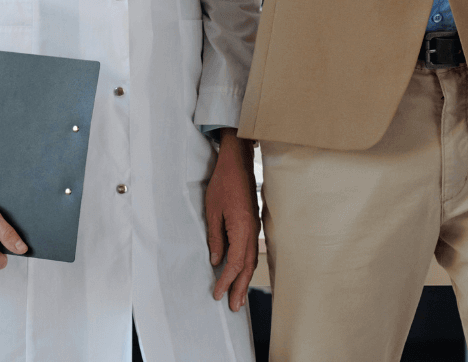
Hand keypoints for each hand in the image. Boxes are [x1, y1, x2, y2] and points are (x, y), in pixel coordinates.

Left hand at [204, 130, 259, 311]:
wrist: (238, 161)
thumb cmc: (223, 183)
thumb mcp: (212, 211)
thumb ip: (215, 237)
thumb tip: (217, 260)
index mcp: (241, 228)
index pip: (236, 263)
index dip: (227, 281)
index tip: (218, 295)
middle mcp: (252, 230)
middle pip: (248, 265)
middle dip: (240, 287)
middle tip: (235, 307)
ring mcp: (254, 225)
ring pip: (252, 258)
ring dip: (245, 278)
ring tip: (239, 296)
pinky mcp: (253, 221)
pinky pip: (252, 248)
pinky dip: (248, 264)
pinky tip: (242, 271)